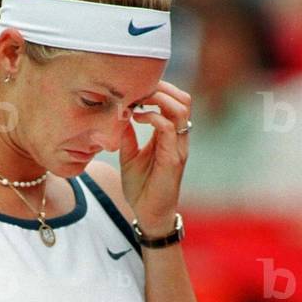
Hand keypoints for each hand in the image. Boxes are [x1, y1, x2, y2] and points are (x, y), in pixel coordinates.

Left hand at [118, 80, 191, 233]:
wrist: (148, 214)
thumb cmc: (141, 187)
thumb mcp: (129, 156)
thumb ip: (127, 136)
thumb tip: (119, 115)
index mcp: (170, 136)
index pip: (174, 102)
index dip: (159, 90)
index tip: (136, 87)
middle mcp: (178, 139)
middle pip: (182, 99)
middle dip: (162, 88)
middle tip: (138, 87)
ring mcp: (178, 147)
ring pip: (180, 109)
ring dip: (159, 98)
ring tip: (139, 99)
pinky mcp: (174, 159)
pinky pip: (168, 129)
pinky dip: (153, 118)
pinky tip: (137, 118)